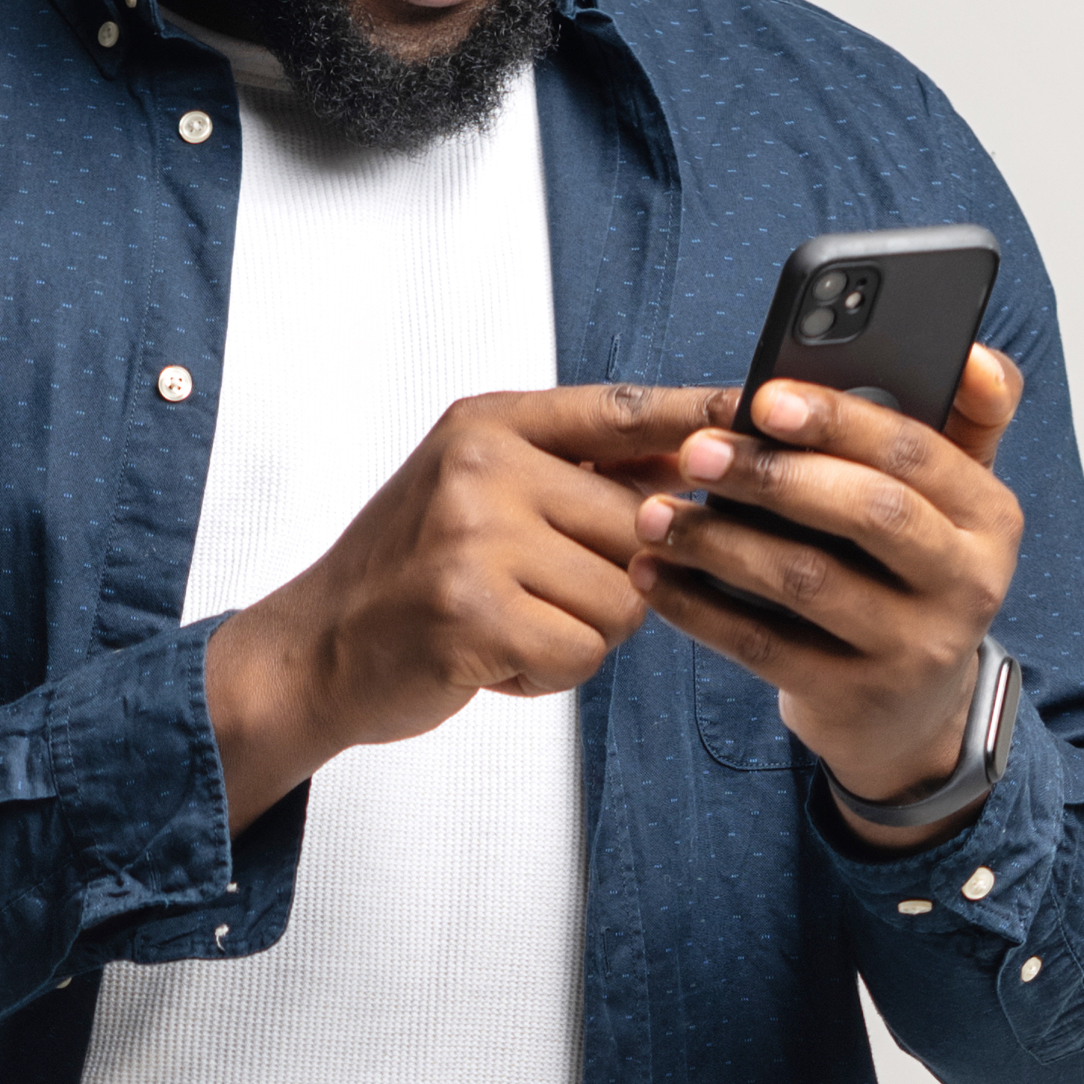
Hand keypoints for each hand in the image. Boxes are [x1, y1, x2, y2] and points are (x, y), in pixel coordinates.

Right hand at [201, 382, 733, 825]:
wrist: (314, 649)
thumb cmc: (408, 576)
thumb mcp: (479, 492)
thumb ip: (575, 474)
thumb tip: (703, 466)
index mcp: (487, 427)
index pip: (625, 411)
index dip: (706, 416)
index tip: (770, 415)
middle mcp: (479, 469)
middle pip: (644, 522)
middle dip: (620, 575)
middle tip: (544, 593)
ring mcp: (471, 538)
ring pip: (624, 596)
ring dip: (585, 631)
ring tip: (514, 625)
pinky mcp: (471, 612)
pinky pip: (584, 652)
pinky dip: (552, 672)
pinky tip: (497, 658)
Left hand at [641, 346, 1029, 841]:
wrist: (910, 709)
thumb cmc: (908, 574)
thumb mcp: (950, 503)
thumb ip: (959, 423)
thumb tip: (972, 352)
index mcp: (991, 516)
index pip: (917, 452)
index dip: (840, 420)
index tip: (763, 396)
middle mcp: (968, 581)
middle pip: (869, 512)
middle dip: (773, 475)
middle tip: (694, 453)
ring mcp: (915, 645)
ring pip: (808, 579)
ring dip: (719, 540)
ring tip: (656, 515)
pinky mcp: (855, 696)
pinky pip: (763, 644)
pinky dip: (698, 607)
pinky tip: (654, 575)